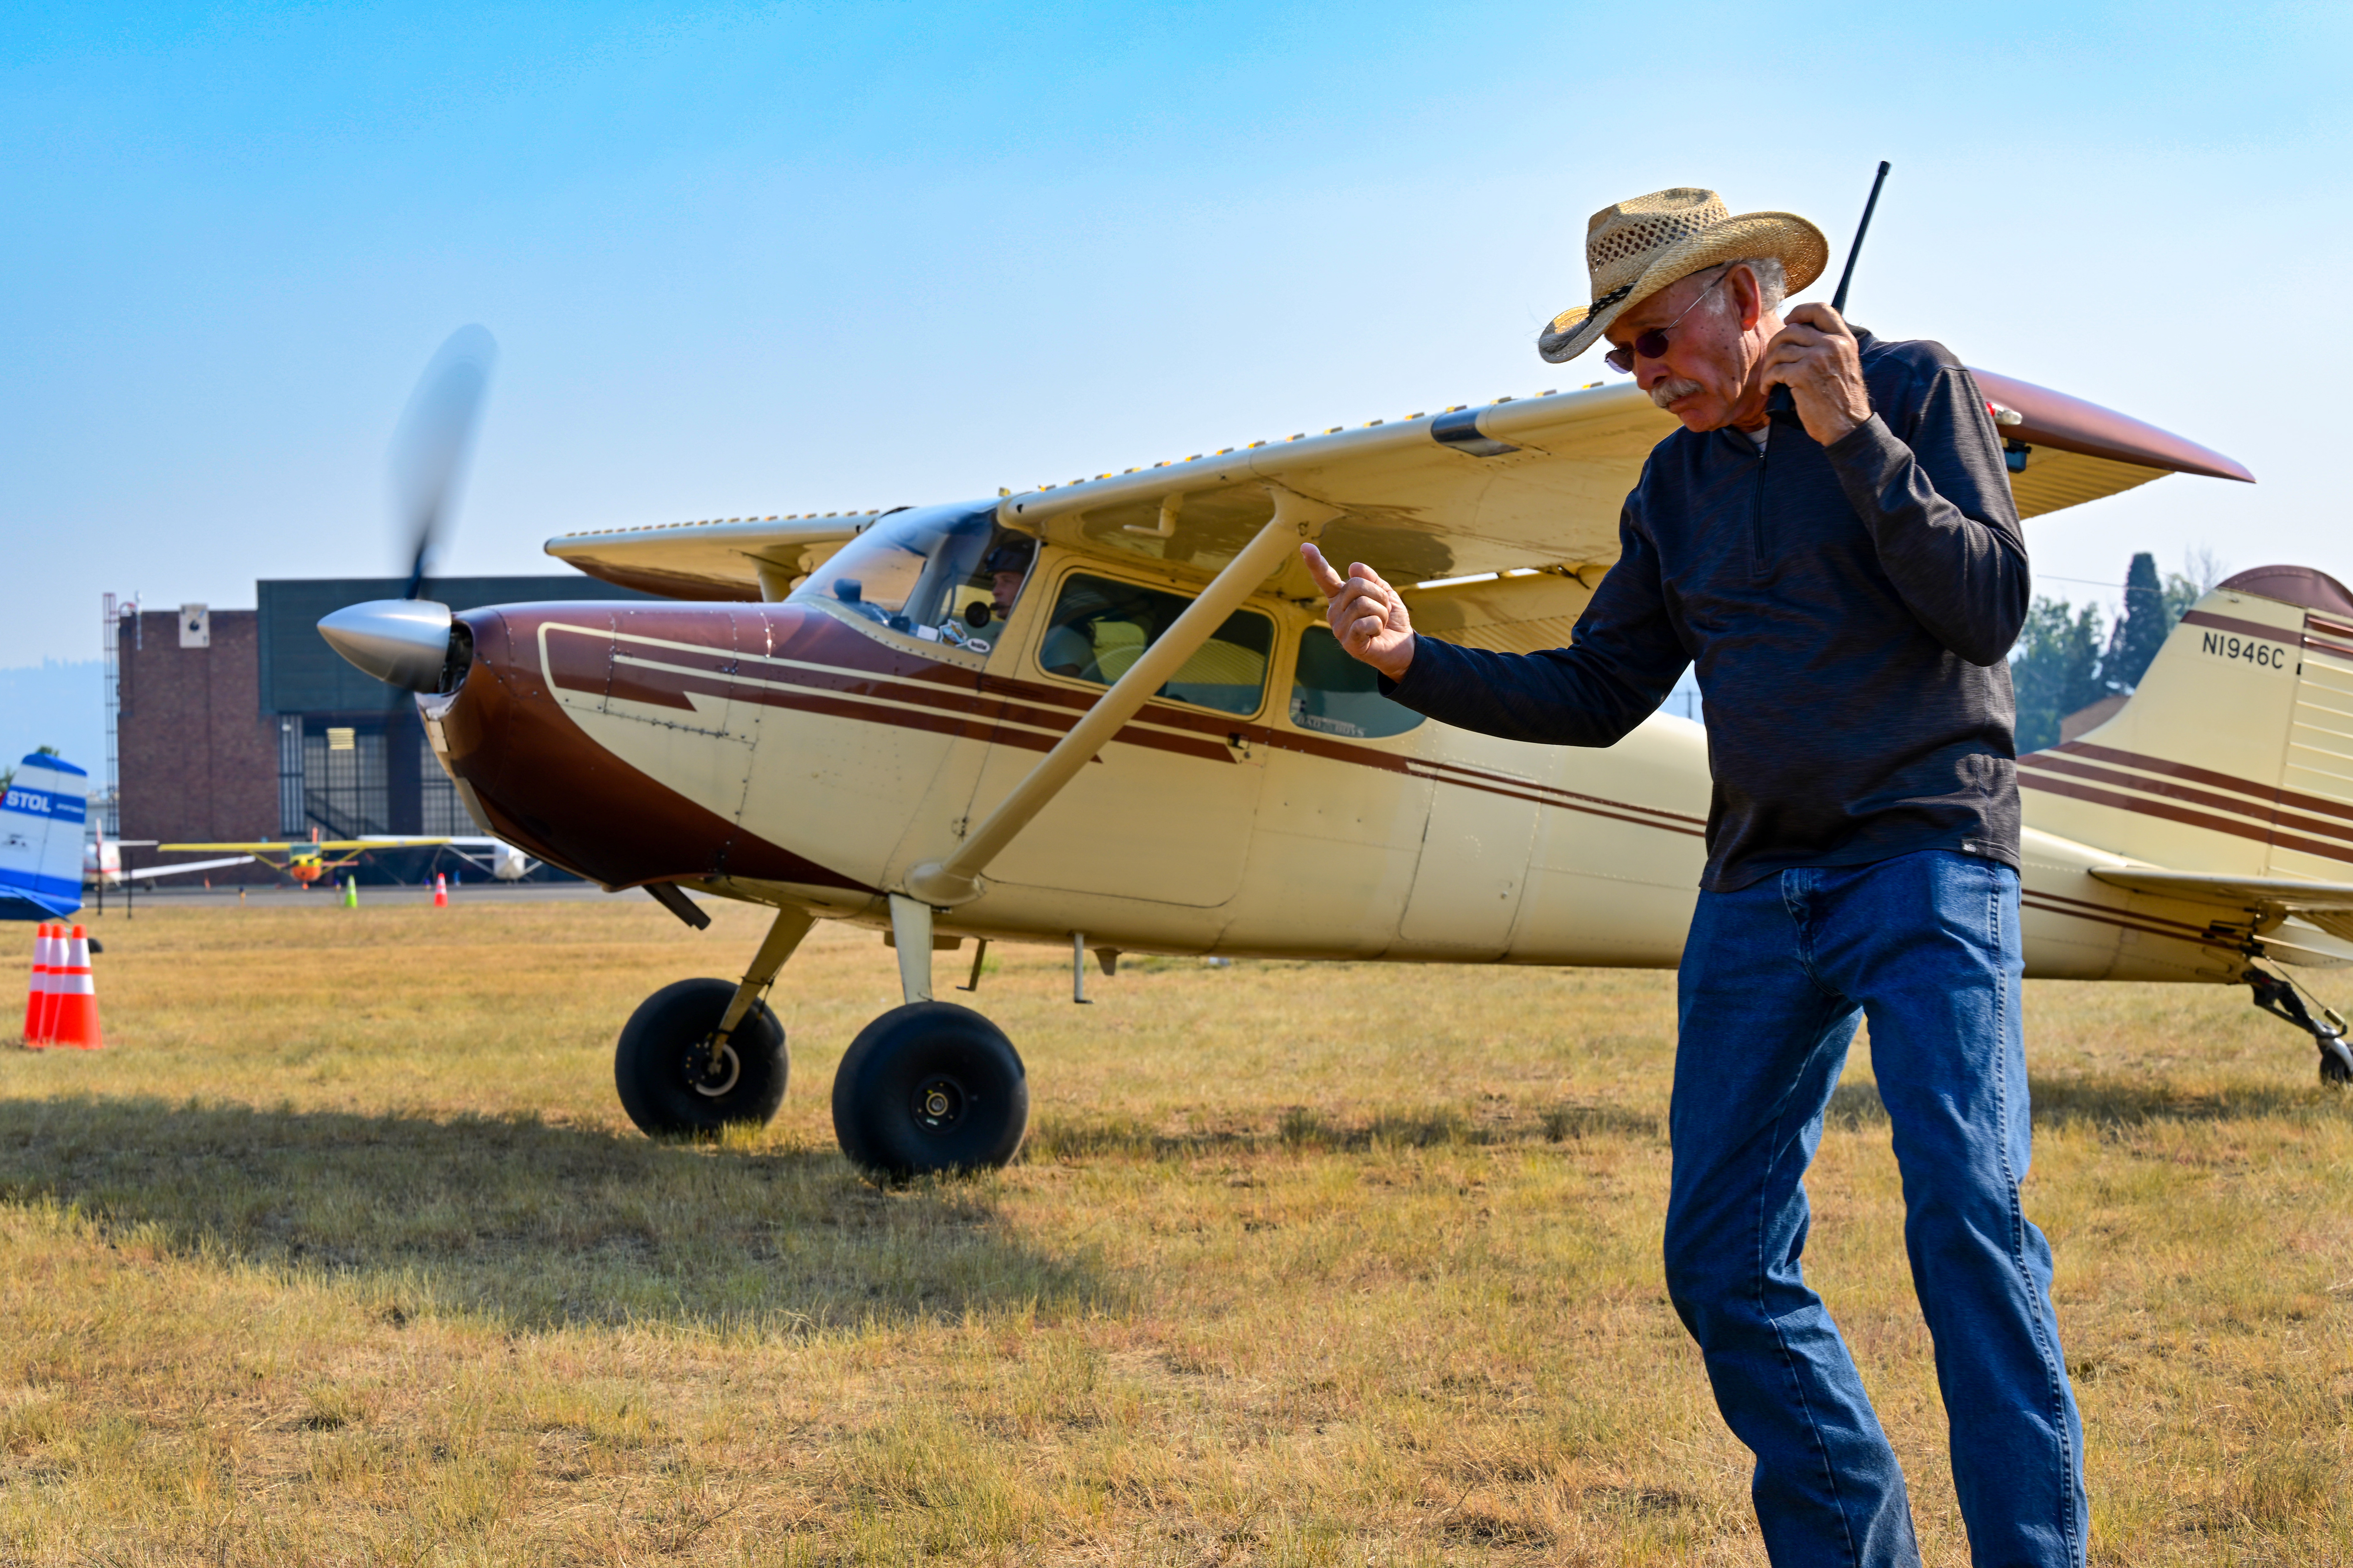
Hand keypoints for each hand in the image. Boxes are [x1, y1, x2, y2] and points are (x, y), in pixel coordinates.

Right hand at [1301, 543, 1414, 678]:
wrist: (1402, 646)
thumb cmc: (1391, 619)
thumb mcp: (1385, 592)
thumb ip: (1371, 578)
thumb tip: (1353, 567)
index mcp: (1340, 597)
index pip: (1326, 577)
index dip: (1315, 562)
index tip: (1305, 546)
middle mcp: (1334, 611)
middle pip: (1355, 585)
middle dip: (1378, 595)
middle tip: (1382, 609)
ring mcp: (1338, 628)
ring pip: (1363, 604)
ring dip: (1381, 612)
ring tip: (1380, 623)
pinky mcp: (1348, 643)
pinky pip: (1364, 623)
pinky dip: (1377, 626)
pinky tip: (1376, 634)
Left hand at [1758, 302, 1872, 445]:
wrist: (1847, 425)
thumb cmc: (1841, 398)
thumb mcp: (1843, 363)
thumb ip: (1827, 346)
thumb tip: (1796, 332)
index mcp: (1844, 339)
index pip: (1820, 309)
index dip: (1799, 311)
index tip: (1788, 321)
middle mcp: (1832, 344)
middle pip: (1791, 329)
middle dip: (1776, 344)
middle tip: (1773, 360)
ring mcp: (1818, 358)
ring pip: (1780, 349)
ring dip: (1769, 365)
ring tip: (1770, 379)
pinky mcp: (1803, 375)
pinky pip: (1775, 370)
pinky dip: (1767, 381)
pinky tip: (1769, 389)